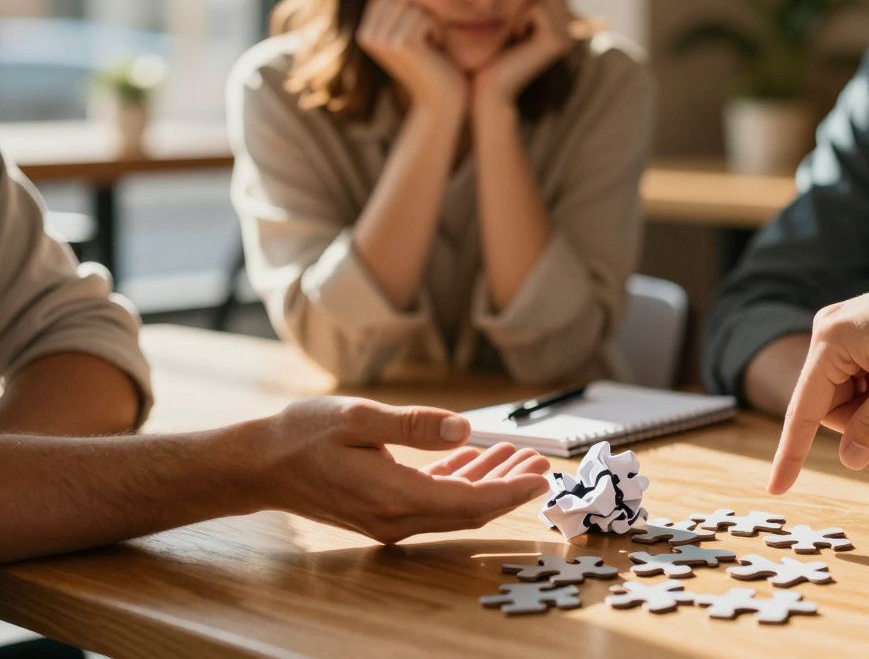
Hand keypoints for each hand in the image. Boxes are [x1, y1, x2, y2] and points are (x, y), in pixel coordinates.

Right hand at [253, 396, 549, 542]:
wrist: (259, 464)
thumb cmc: (303, 435)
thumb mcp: (359, 417)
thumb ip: (413, 425)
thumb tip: (465, 429)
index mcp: (395, 495)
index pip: (470, 501)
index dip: (510, 491)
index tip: (542, 478)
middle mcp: (396, 517)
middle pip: (468, 508)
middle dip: (508, 486)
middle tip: (539, 461)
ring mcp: (389, 519)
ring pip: (453, 506)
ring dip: (487, 482)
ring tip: (516, 455)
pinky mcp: (382, 512)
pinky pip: (432, 502)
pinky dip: (458, 480)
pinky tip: (472, 457)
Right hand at [357, 0, 466, 113]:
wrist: (440, 102)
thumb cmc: (431, 64)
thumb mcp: (408, 33)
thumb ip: (396, 11)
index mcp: (364, 33)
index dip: (409, 10)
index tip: (417, 37)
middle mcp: (367, 36)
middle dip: (420, 15)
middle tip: (427, 42)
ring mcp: (382, 40)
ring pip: (412, 6)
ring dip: (430, 24)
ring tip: (431, 47)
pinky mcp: (401, 44)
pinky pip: (424, 17)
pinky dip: (436, 30)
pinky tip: (435, 50)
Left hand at [472, 0, 572, 106]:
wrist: (489, 86)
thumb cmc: (493, 54)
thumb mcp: (514, 23)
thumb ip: (529, 5)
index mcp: (565, 30)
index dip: (531, 1)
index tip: (518, 27)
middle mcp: (571, 35)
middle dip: (530, 2)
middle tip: (517, 29)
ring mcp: (567, 39)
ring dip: (525, 9)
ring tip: (516, 33)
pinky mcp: (556, 43)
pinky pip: (538, 7)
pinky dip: (522, 16)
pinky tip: (517, 36)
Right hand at [768, 257, 868, 493]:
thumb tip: (850, 461)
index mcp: (831, 339)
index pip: (803, 409)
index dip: (791, 452)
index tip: (776, 488)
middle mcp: (831, 332)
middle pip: (830, 403)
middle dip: (862, 417)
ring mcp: (849, 332)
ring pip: (849, 396)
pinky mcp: (867, 336)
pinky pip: (863, 380)